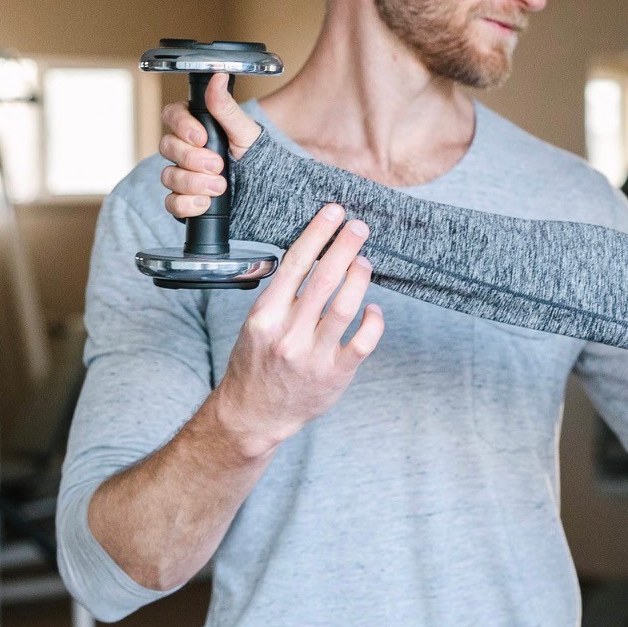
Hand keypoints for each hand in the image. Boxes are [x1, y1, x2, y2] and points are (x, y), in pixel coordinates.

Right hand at [160, 72, 263, 218]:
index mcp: (194, 126)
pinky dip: (187, 204)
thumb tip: (218, 76)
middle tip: (218, 165)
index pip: (171, 116)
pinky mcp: (184, 200)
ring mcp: (182, 175)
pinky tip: (205, 202)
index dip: (182, 126)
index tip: (201, 137)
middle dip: (192, 158)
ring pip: (169, 176)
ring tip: (220, 186)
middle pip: (167, 147)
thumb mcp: (244, 130)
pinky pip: (172, 203)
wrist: (264, 189)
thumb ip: (226, 106)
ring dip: (193, 182)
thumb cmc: (253, 156)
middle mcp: (184, 149)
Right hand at [209, 203, 383, 456]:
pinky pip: (363, 340)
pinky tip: (373, 309)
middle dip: (346, 245)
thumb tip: (313, 254)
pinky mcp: (335, 374)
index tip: (334, 212)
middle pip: (325, 277)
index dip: (318, 233)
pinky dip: (374, 320)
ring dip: (360, 276)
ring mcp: (313, 355)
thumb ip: (281, 294)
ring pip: (346, 305)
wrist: (253, 414)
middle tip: (360, 226)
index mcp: (265, 315)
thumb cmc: (256, 363)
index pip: (296, 263)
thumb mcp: (256, 323)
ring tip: (365, 262)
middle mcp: (289, 333)